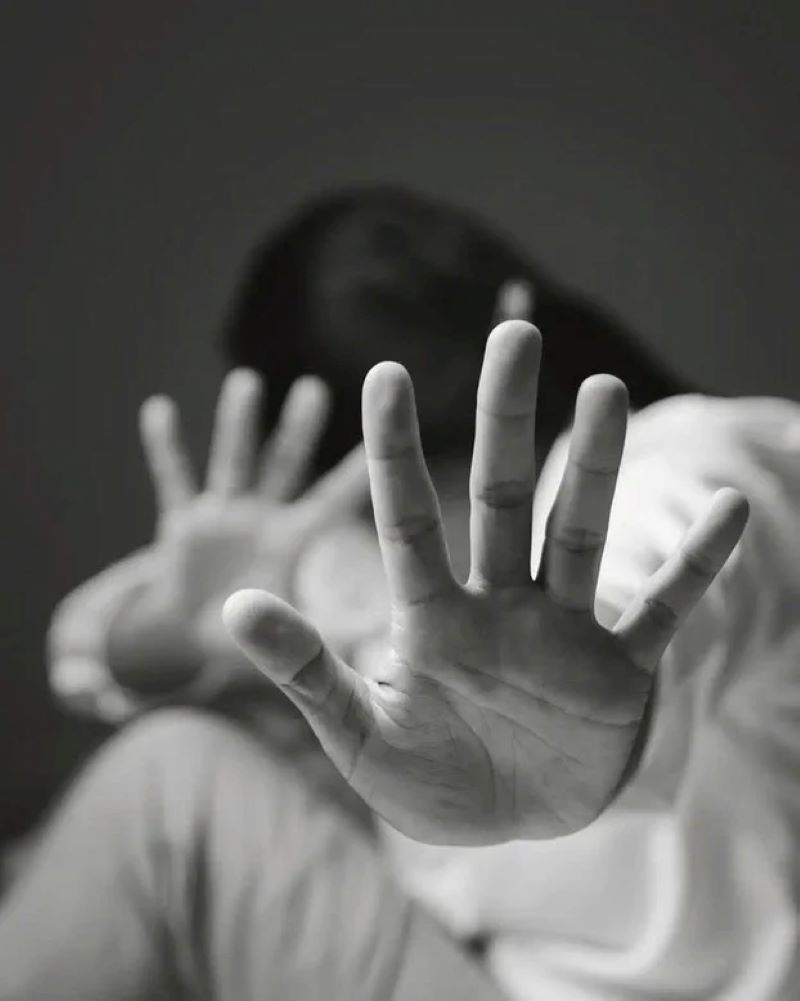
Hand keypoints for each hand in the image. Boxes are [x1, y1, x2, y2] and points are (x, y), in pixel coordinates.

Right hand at [110, 368, 366, 690]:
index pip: (332, 502)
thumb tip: (385, 631)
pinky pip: (174, 479)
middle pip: (285, 466)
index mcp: (292, 543)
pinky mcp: (182, 524)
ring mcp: (222, 516)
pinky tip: (159, 411)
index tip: (380, 442)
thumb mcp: (290, 639)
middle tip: (314, 389)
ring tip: (249, 383)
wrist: (186, 637)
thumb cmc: (250, 636)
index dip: (353, 474)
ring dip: (239, 424)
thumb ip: (334, 633)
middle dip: (298, 430)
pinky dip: (166, 447)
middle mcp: (261, 519)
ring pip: (233, 461)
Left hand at [224, 321, 747, 844]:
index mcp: (433, 622)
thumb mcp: (357, 737)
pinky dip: (695, 567)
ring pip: (579, 536)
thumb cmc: (425, 778)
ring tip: (605, 390)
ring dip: (594, 468)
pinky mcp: (620, 673)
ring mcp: (564, 634)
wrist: (505, 827)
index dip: (396, 452)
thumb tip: (230, 608)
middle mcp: (500, 609)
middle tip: (515, 335)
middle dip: (506, 420)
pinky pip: (664, 611)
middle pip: (503, 500)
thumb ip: (306, 673)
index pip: (409, 522)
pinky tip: (728, 511)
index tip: (384, 375)